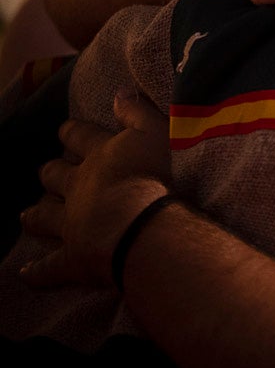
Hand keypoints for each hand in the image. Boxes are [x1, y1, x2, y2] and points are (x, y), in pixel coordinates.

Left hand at [20, 90, 170, 288]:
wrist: (143, 225)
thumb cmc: (155, 175)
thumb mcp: (155, 132)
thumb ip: (137, 112)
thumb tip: (119, 93)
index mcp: (99, 156)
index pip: (80, 137)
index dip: (73, 133)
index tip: (65, 130)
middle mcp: (78, 186)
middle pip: (55, 175)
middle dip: (51, 172)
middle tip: (47, 172)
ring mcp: (71, 223)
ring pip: (45, 216)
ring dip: (36, 215)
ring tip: (26, 215)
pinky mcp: (72, 258)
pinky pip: (50, 266)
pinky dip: (38, 271)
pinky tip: (26, 274)